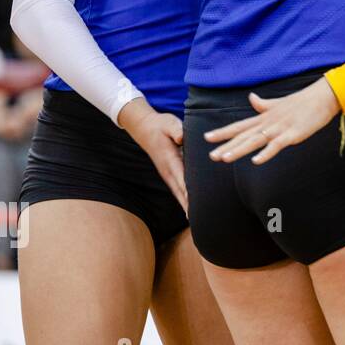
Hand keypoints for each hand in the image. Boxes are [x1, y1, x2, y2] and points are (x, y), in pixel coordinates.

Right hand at [118, 98, 187, 212]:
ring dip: (187, 207)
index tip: (197, 205)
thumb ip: (176, 130)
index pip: (182, 179)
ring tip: (198, 221)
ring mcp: (168, 173)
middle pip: (181, 192)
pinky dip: (185, 200)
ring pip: (179, 193)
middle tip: (201, 222)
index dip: (190, 192)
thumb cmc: (160, 125)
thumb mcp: (168, 123)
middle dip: (190, 207)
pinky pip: (179, 189)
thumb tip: (182, 139)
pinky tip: (193, 209)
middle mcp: (168, 170)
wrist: (144, 127)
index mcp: (169, 160)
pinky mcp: (170, 172)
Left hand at [203, 77, 340, 164]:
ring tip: (225, 159)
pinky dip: (266, 153)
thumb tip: (251, 97)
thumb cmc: (302, 101)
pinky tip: (256, 161)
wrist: (322, 97)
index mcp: (264, 117)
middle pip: (244, 136)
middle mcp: (268, 123)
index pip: (240, 126)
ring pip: (255, 141)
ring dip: (239, 150)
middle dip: (227, 146)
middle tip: (211, 156)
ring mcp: (280, 128)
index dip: (224, 132)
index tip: (207, 137)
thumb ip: (263, 104)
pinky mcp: (292, 134)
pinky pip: (277, 145)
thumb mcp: (279, 104)